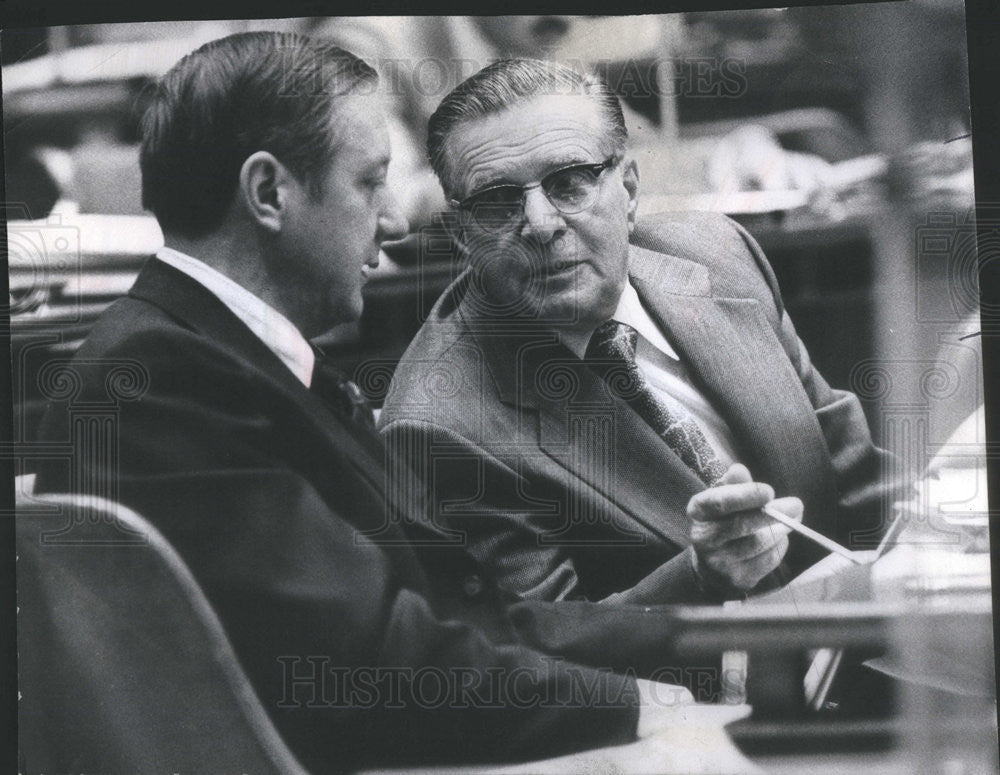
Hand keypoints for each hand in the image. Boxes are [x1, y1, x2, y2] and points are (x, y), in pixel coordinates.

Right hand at [686, 463, 802, 592]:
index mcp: (698, 512)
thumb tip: (739, 470)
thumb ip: (733, 484)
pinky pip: (768, 560)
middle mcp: (703, 539)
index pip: (719, 502)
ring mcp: (720, 563)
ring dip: (780, 530)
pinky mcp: (738, 579)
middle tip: (796, 505)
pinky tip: (779, 539)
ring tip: (790, 520)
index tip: (769, 491)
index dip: (745, 496)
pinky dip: (779, 547)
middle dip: (773, 513)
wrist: (711, 566)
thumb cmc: (722, 522)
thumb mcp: (723, 500)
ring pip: (759, 543)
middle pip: (741, 525)